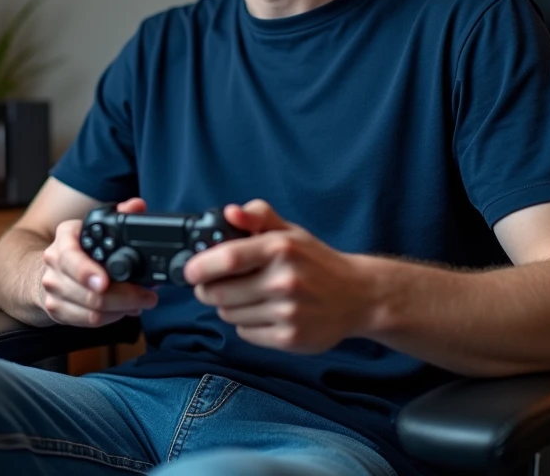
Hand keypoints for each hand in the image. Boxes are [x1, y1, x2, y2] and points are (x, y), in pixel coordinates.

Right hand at [40, 197, 158, 326]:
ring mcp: (53, 288)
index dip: (88, 272)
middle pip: (89, 291)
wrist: (48, 267)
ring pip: (91, 311)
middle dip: (124, 297)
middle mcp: (54, 263)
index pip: (71, 256)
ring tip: (140, 302)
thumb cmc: (79, 248)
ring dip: (121, 309)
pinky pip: (88, 321)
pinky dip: (110, 318)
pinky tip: (122, 310)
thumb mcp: (96, 226)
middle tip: (147, 296)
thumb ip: (120, 213)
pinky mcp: (56, 310)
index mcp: (64, 238)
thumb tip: (138, 206)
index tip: (105, 282)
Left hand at [184, 200, 372, 353]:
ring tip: (249, 297)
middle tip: (217, 285)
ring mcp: (288, 312)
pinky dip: (247, 324)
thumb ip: (257, 216)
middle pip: (219, 293)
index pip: (228, 259)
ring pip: (229, 315)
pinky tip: (264, 313)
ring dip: (229, 307)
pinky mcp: (289, 338)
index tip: (190, 272)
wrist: (359, 296)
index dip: (200, 267)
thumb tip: (230, 212)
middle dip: (209, 290)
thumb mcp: (290, 232)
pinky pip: (245, 333)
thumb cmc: (317, 262)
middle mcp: (284, 280)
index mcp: (282, 248)